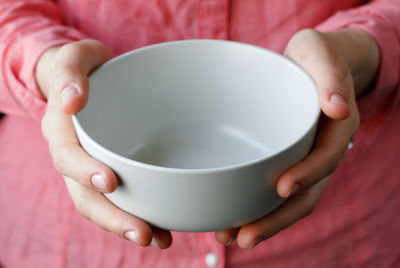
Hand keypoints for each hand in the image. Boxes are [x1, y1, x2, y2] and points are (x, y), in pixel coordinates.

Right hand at [37, 39, 171, 248]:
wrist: (86, 79)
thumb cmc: (83, 69)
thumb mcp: (75, 58)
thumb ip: (71, 74)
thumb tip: (73, 101)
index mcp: (62, 129)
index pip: (68, 156)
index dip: (85, 171)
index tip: (110, 182)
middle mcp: (74, 155)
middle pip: (86, 195)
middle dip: (114, 216)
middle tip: (144, 233)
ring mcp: (92, 168)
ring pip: (104, 205)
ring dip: (128, 225)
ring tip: (159, 239)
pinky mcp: (111, 171)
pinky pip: (120, 198)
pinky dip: (138, 215)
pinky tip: (161, 227)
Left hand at [215, 29, 379, 248]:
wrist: (309, 65)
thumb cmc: (313, 57)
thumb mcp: (319, 53)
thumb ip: (329, 74)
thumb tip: (337, 107)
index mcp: (334, 127)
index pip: (325, 157)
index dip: (307, 175)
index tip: (281, 188)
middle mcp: (319, 150)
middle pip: (305, 194)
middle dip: (276, 219)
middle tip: (244, 237)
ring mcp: (301, 159)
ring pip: (287, 201)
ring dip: (262, 222)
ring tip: (228, 237)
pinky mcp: (283, 161)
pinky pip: (272, 189)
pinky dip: (255, 207)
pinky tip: (229, 217)